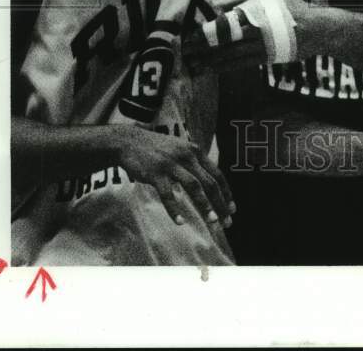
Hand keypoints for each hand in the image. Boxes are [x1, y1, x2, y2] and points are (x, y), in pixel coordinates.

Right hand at [114, 125, 234, 228]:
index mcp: (195, 151)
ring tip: (212, 221)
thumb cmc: (157, 149)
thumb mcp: (180, 149)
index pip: (216, 173)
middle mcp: (186, 156)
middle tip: (226, 221)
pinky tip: (179, 222)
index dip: (226, 192)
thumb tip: (209, 183)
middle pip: (209, 182)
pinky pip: (167, 194)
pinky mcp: (155, 173)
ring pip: (193, 186)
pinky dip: (174, 209)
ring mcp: (171, 164)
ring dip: (205, 205)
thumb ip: (194, 162)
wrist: (130, 141)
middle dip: (220, 203)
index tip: (232, 208)